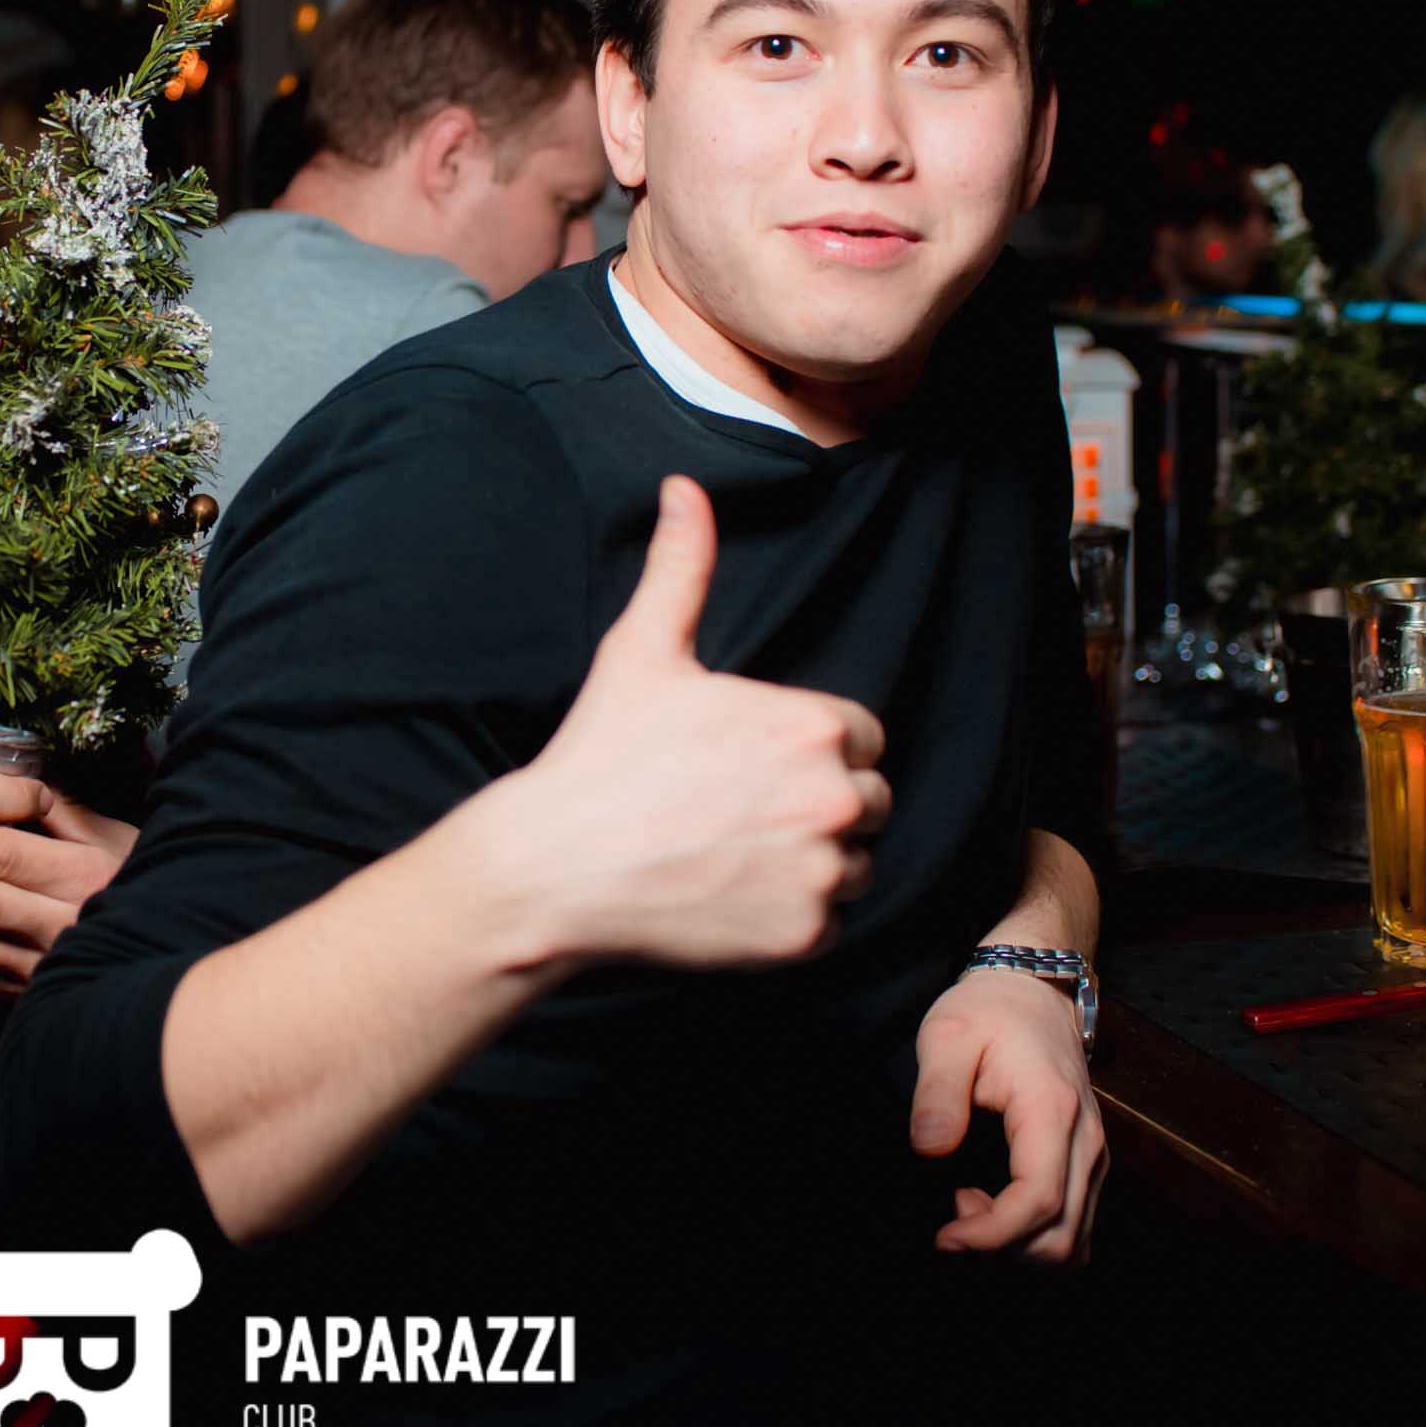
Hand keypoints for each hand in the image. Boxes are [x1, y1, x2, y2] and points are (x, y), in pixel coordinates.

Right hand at [484, 474, 889, 968]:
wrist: (555, 869)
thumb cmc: (600, 755)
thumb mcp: (643, 651)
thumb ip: (682, 567)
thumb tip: (683, 489)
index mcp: (812, 725)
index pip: (860, 736)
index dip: (808, 746)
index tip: (750, 762)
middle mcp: (835, 798)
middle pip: (870, 801)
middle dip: (818, 802)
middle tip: (737, 809)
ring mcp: (823, 873)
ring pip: (857, 863)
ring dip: (813, 860)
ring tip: (733, 851)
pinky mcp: (805, 936)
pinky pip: (828, 921)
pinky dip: (789, 915)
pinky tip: (728, 895)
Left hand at [909, 967, 1104, 1264]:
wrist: (1035, 990)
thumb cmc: (991, 1009)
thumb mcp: (947, 1035)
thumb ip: (937, 1093)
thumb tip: (929, 1150)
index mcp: (1052, 1112)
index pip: (1038, 1201)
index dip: (991, 1235)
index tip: (946, 1238)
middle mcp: (1086, 1143)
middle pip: (1061, 1239)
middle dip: (1001, 1252)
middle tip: (950, 1221)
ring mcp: (1092, 1158)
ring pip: (1072, 1244)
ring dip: (1017, 1249)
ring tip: (967, 1208)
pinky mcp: (1086, 1165)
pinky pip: (1072, 1227)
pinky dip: (1033, 1238)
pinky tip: (991, 1207)